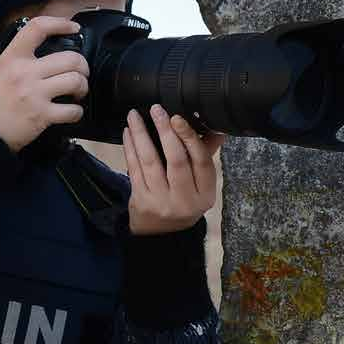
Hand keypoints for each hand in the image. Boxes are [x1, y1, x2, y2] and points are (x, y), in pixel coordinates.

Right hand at [0, 16, 89, 151]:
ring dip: (82, 87)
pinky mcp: (42, 116)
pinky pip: (72, 110)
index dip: (60, 23)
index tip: (74, 28)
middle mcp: (25, 72)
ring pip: (75, 81)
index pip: (38, 28)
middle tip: (80, 72)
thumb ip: (17, 58)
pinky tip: (72, 112)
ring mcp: (35, 94)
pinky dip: (77, 112)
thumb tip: (44, 50)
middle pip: (70, 58)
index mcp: (12, 57)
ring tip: (77, 92)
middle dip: (82, 65)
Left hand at [122, 105, 225, 234]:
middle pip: (176, 160)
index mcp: (205, 193)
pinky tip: (128, 133)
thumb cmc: (184, 200)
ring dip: (141, 135)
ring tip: (134, 116)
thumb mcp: (200, 185)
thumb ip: (205, 155)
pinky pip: (134, 169)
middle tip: (157, 109)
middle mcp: (185, 199)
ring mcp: (161, 201)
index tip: (177, 117)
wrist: (162, 234)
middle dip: (165, 132)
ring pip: (150, 162)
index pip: (201, 161)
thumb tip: (216, 127)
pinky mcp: (141, 201)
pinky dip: (130, 148)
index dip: (189, 137)